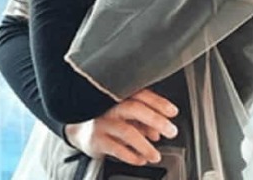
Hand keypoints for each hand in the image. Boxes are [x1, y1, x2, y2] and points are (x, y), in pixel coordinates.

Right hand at [63, 89, 178, 166]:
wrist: (79, 130)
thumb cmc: (107, 119)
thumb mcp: (125, 116)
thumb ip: (142, 121)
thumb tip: (159, 132)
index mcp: (118, 96)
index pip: (140, 94)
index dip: (158, 102)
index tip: (173, 112)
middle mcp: (108, 106)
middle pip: (134, 108)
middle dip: (156, 120)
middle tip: (171, 132)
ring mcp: (101, 123)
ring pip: (127, 131)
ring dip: (145, 145)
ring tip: (156, 155)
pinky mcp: (96, 140)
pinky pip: (117, 149)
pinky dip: (132, 156)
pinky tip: (140, 159)